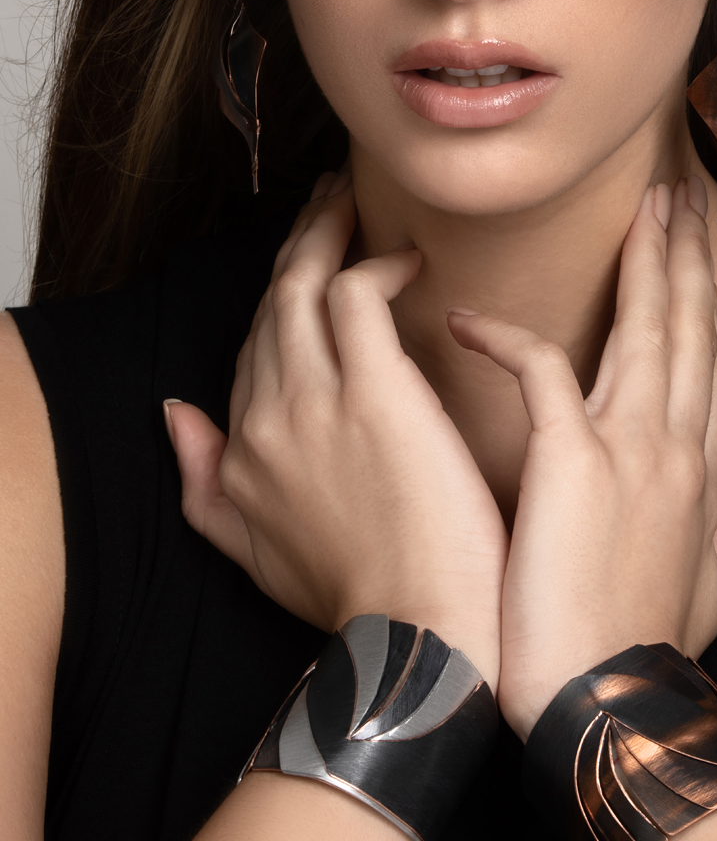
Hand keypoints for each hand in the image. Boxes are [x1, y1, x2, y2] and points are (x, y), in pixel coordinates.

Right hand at [164, 171, 507, 686]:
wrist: (416, 637)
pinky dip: (375, 263)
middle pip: (271, 303)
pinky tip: (408, 263)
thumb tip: (175, 414)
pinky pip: (356, 293)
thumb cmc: (355, 598)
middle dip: (298, 244)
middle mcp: (263, 417)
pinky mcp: (374, 391)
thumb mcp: (250, 554)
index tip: (313, 268)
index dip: (281, 303)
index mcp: (238, 451)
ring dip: (327, 232)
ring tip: (355, 203)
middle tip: (330, 204)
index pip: (251, 349)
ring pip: (304, 284)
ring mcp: (314, 400)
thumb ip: (203, 484)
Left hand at [447, 176, 716, 737]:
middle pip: (685, 325)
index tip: (693, 241)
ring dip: (643, 262)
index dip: (700, 292)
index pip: (705, 355)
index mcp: (697, 463)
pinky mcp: (571, 466)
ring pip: (643, 328)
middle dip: (683, 253)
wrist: (613, 709)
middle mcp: (671, 442)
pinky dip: (505, 338)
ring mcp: (626, 449)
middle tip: (675, 195)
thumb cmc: (647, 642)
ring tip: (641, 209)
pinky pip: (541, 371)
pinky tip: (466, 315)